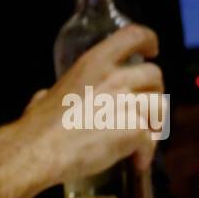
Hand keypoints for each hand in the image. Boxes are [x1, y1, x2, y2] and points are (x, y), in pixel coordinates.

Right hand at [21, 25, 164, 181]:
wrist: (39, 151)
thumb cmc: (38, 127)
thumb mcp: (46, 94)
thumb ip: (56, 91)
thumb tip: (45, 97)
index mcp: (93, 63)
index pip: (132, 36)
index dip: (148, 40)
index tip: (152, 51)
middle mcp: (113, 78)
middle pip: (155, 75)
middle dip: (154, 93)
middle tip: (145, 112)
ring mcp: (126, 103)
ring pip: (160, 107)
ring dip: (154, 124)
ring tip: (141, 140)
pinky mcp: (134, 129)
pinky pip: (152, 140)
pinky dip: (146, 153)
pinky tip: (135, 162)